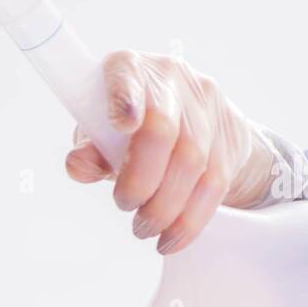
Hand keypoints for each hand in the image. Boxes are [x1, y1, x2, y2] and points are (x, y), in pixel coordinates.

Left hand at [64, 51, 277, 252]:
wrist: (187, 121)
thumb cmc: (125, 128)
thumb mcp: (99, 133)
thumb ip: (88, 150)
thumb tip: (77, 166)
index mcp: (128, 68)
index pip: (127, 77)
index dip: (124, 99)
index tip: (122, 124)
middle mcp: (172, 77)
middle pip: (164, 130)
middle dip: (143, 181)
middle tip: (126, 208)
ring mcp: (207, 103)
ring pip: (193, 161)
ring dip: (165, 206)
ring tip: (144, 229)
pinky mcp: (230, 134)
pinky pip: (215, 183)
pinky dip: (191, 218)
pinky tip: (172, 238)